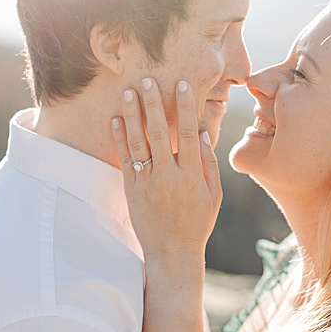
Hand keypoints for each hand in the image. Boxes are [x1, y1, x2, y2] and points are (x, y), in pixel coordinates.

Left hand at [111, 77, 222, 260]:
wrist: (171, 252)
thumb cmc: (197, 223)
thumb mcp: (213, 196)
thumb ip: (208, 165)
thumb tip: (203, 135)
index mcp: (192, 175)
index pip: (189, 133)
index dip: (185, 108)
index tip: (182, 85)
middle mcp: (168, 176)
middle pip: (159, 132)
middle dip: (154, 104)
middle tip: (148, 80)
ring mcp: (148, 182)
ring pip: (138, 142)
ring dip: (132, 115)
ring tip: (128, 92)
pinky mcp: (131, 189)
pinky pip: (125, 158)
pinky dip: (120, 138)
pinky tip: (116, 119)